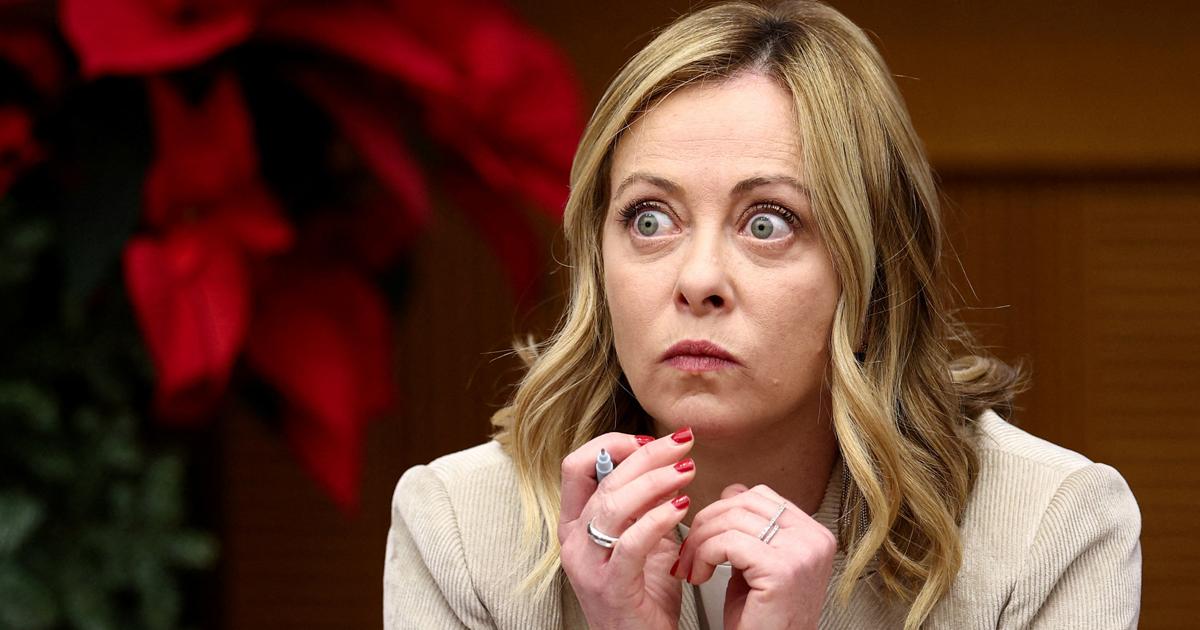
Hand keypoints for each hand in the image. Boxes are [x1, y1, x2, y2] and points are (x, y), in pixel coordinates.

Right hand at [558, 428, 696, 629]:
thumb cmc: (643, 596)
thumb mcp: (642, 540)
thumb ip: (646, 505)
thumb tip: (671, 466)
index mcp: (575, 524)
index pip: (576, 465)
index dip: (612, 444)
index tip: (649, 439)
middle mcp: (574, 541)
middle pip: (603, 479)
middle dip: (646, 454)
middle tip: (683, 444)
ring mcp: (588, 565)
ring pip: (614, 505)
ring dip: (655, 480)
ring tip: (687, 471)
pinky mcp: (611, 587)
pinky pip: (632, 542)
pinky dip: (659, 518)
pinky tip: (682, 507)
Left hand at [674, 483, 835, 629]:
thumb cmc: (762, 621)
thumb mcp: (757, 564)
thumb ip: (750, 528)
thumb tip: (730, 492)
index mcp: (814, 535)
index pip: (761, 496)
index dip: (723, 509)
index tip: (705, 535)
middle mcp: (815, 540)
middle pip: (744, 501)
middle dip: (706, 523)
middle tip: (688, 552)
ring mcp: (802, 552)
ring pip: (731, 519)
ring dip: (699, 542)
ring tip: (692, 568)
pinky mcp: (781, 569)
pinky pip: (727, 542)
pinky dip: (703, 556)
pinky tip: (699, 576)